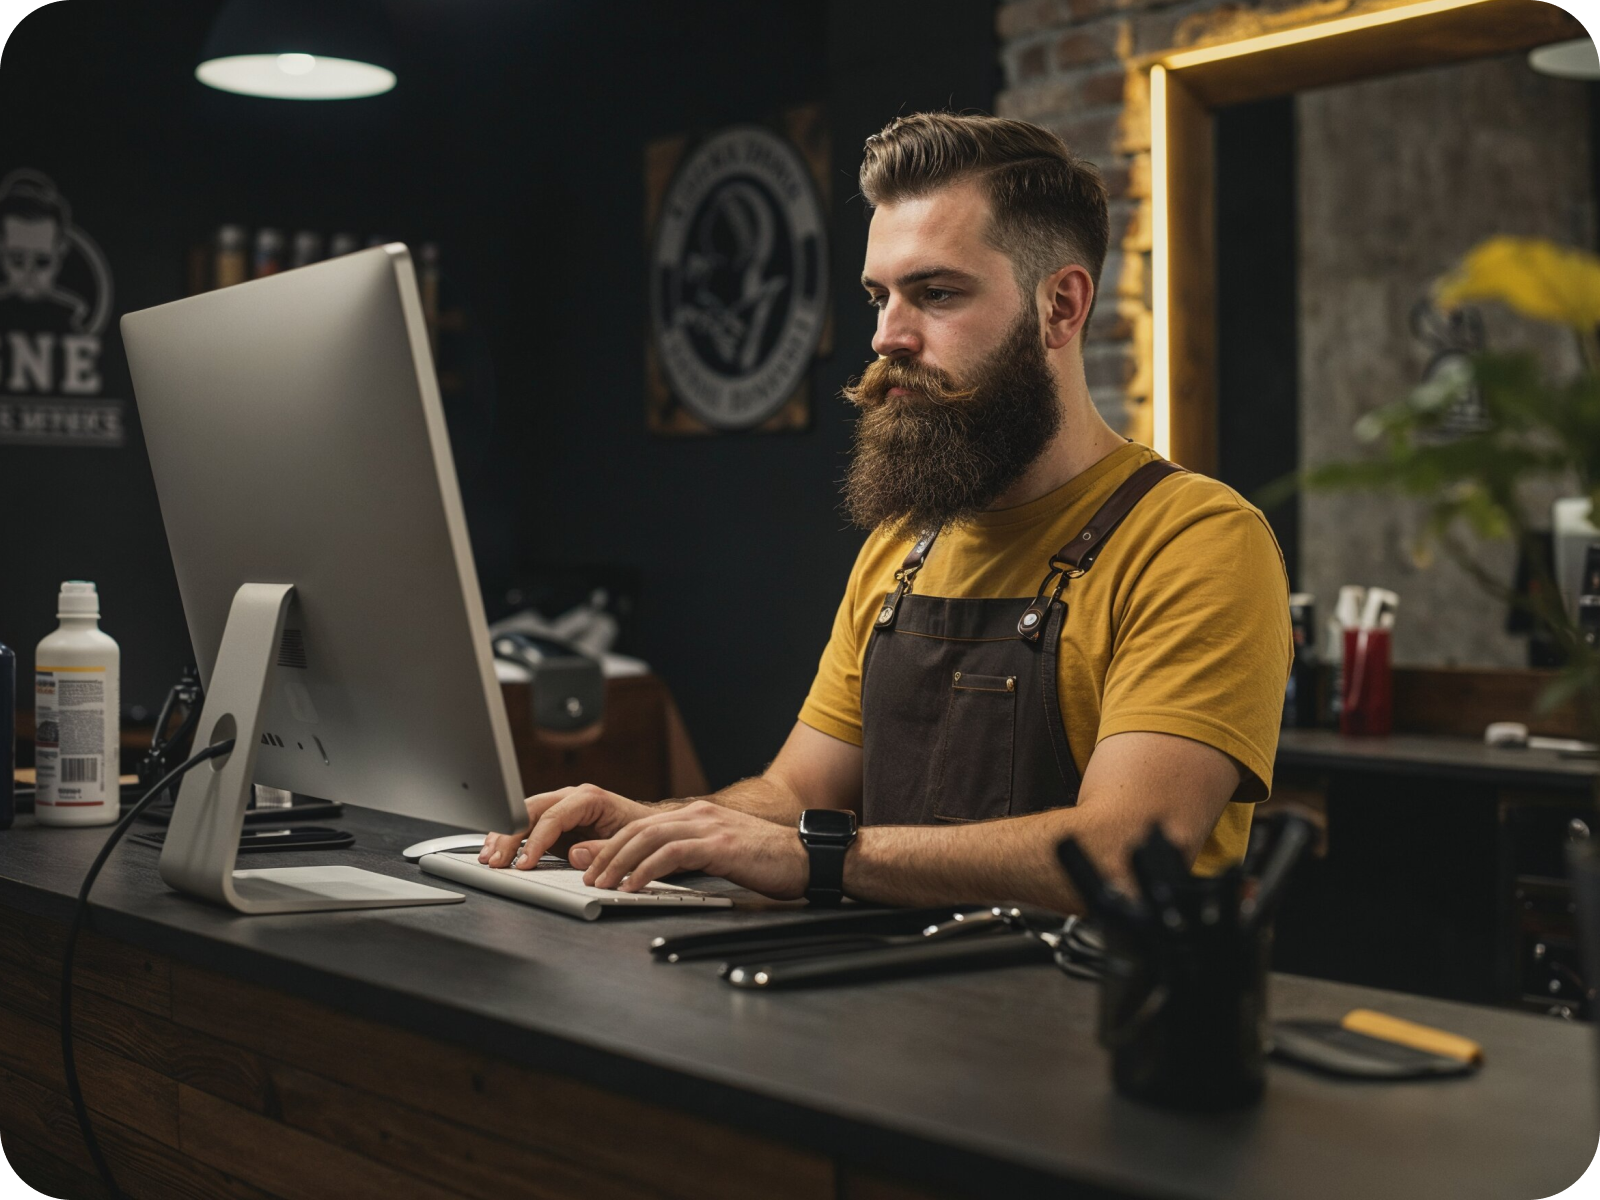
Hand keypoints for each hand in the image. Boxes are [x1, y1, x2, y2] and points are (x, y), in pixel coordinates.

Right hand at [480, 783, 655, 868]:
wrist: (645, 829)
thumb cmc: (637, 833)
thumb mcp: (625, 842)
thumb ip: (601, 849)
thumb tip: (574, 854)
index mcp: (588, 799)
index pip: (553, 816)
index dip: (536, 840)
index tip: (524, 862)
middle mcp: (570, 797)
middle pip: (530, 811)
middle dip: (510, 835)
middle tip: (496, 860)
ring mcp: (559, 806)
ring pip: (522, 815)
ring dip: (503, 835)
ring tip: (488, 856)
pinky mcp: (552, 820)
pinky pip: (525, 824)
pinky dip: (508, 836)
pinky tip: (494, 849)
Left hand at [571, 800, 809, 898]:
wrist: (806, 856)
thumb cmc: (766, 861)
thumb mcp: (718, 855)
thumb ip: (685, 858)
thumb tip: (651, 872)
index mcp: (696, 816)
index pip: (642, 826)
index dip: (613, 846)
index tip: (595, 868)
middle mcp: (698, 815)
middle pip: (638, 829)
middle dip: (608, 854)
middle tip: (589, 878)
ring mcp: (708, 827)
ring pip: (648, 838)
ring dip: (619, 863)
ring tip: (602, 885)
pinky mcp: (719, 844)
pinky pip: (672, 854)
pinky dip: (646, 870)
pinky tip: (633, 886)